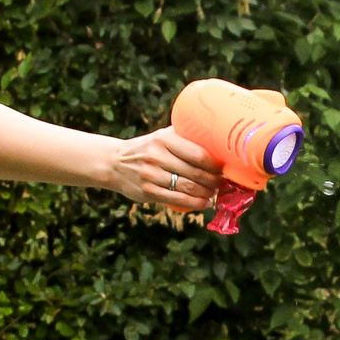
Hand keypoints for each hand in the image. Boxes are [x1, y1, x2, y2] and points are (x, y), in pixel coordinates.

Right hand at [106, 127, 222, 211]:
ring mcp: (151, 175)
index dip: (215, 165)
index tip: (225, 168)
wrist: (115, 162)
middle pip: (195, 173)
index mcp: (164, 139)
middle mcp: (157, 156)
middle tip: (223, 183)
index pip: (198, 154)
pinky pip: (177, 199)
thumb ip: (184, 136)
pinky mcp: (148, 191)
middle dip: (214, 181)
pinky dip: (195, 203)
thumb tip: (217, 137)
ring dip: (207, 193)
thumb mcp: (162, 136)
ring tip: (215, 193)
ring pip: (188, 188)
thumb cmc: (148, 148)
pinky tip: (205, 203)